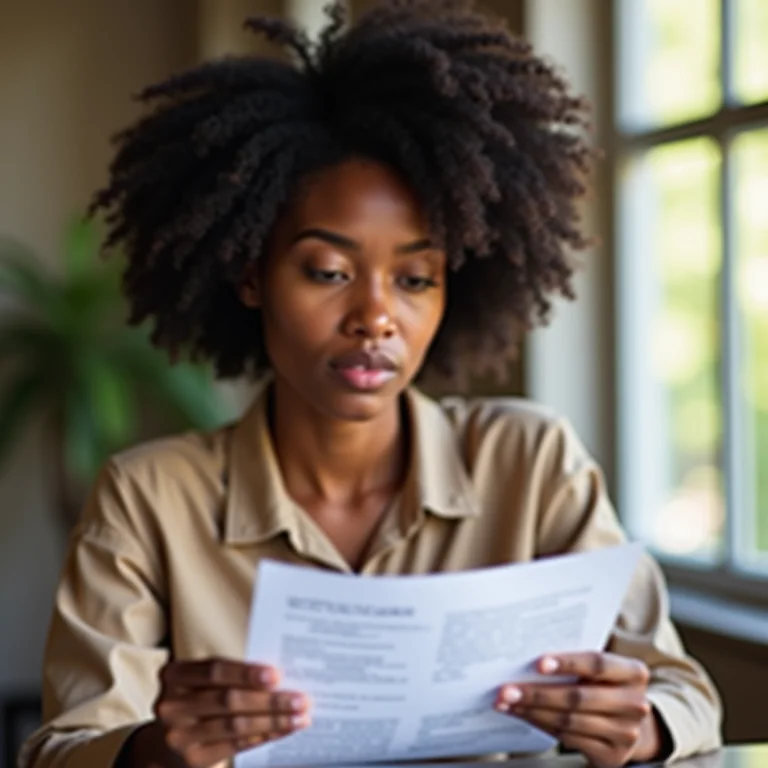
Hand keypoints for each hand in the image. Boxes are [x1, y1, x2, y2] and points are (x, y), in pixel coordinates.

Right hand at [149, 658, 310, 767]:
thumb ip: (231, 675)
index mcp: (174, 674)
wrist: (172, 738)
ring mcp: (180, 736)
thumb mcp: (204, 680)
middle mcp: (171, 706)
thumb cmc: (201, 697)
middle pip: (228, 700)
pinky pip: (236, 745)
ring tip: (300, 716)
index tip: (277, 675)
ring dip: (273, 721)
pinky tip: (285, 730)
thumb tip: (280, 677)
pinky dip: (264, 736)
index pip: (215, 670)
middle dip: (269, 700)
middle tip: (301, 699)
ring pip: (235, 725)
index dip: (246, 673)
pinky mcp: (193, 759)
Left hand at [495, 652, 660, 767]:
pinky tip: (522, 715)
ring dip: (531, 711)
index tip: (538, 663)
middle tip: (506, 689)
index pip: (597, 664)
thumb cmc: (605, 686)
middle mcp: (635, 704)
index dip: (567, 662)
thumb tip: (527, 657)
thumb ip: (577, 662)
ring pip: (569, 720)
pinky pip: (568, 738)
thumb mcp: (602, 670)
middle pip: (578, 697)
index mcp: (634, 673)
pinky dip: (540, 724)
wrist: (631, 724)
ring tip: (506, 703)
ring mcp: (625, 733)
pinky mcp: (612, 755)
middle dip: (537, 693)